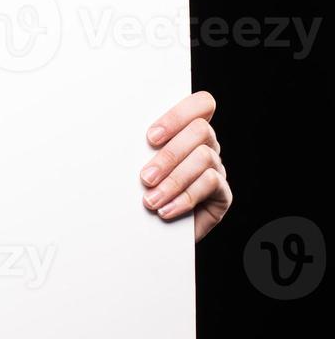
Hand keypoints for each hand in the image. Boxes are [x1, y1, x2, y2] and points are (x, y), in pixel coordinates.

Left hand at [140, 91, 231, 239]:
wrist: (147, 234)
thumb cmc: (135, 191)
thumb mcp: (132, 165)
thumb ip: (136, 147)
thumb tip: (116, 134)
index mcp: (185, 130)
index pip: (200, 104)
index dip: (178, 115)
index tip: (150, 137)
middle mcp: (205, 145)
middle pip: (201, 130)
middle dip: (169, 155)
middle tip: (145, 177)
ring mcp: (216, 168)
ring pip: (204, 157)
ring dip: (174, 180)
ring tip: (150, 200)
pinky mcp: (222, 194)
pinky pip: (211, 184)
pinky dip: (185, 197)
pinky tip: (166, 210)